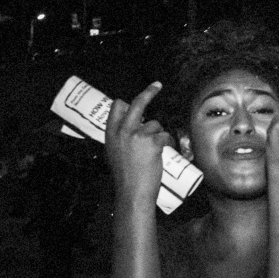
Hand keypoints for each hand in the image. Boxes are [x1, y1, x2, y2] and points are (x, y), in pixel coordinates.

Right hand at [104, 81, 171, 203]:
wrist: (132, 192)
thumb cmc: (125, 177)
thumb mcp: (114, 153)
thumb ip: (121, 138)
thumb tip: (133, 127)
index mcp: (111, 134)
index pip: (117, 108)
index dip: (126, 103)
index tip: (131, 98)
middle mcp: (123, 131)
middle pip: (137, 104)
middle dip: (148, 92)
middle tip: (157, 85)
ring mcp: (138, 135)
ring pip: (155, 125)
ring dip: (159, 135)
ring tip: (154, 152)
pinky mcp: (152, 142)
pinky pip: (165, 136)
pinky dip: (168, 143)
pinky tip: (164, 153)